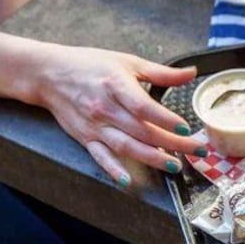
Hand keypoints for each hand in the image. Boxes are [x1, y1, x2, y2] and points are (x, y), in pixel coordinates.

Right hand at [33, 45, 202, 186]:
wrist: (48, 74)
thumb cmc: (89, 65)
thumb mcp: (128, 62)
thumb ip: (161, 72)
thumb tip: (191, 73)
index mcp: (117, 86)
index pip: (144, 107)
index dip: (166, 119)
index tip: (186, 128)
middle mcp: (106, 108)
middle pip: (143, 130)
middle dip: (173, 143)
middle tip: (196, 151)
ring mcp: (95, 126)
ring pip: (127, 146)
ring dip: (152, 159)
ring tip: (174, 165)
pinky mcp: (85, 138)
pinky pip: (101, 157)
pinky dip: (113, 170)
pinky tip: (128, 181)